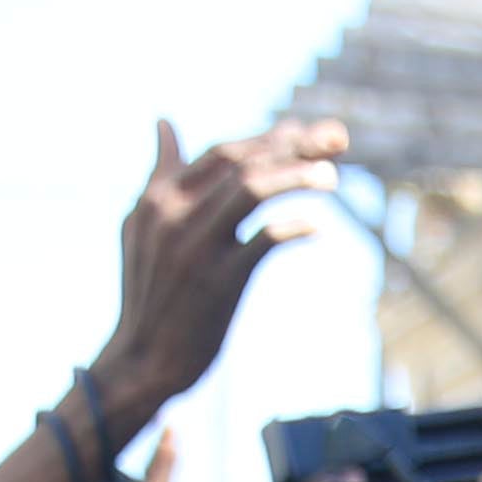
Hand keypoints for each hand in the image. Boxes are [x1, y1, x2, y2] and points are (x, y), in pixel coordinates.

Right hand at [80, 114, 347, 442]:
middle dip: (295, 144)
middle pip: (243, 162)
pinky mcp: (218, 281)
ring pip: (252, 189)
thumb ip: (161, 174)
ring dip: (297, 175)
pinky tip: (316, 227)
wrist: (142, 361)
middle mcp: (174, 214)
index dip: (267, 138)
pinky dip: (292, 227)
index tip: (304, 130)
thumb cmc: (151, 294)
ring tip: (332, 174)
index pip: (221, 152)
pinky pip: (263, 240)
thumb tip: (163, 120)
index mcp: (157, 198)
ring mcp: (196, 246)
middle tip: (338, 137)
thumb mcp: (143, 226)